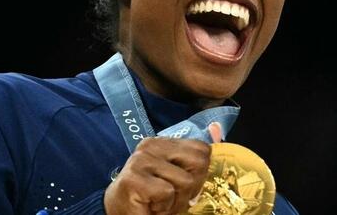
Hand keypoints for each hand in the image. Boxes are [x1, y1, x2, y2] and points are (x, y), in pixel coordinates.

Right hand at [104, 123, 221, 214]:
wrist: (119, 214)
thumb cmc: (152, 198)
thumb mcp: (178, 176)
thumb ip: (195, 157)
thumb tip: (217, 129)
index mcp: (162, 142)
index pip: (201, 149)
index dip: (199, 173)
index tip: (183, 186)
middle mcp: (150, 146)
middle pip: (198, 162)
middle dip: (192, 187)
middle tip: (172, 196)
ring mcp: (141, 160)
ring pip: (185, 181)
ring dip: (176, 202)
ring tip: (160, 203)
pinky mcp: (134, 178)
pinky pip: (167, 192)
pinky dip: (163, 207)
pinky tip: (151, 206)